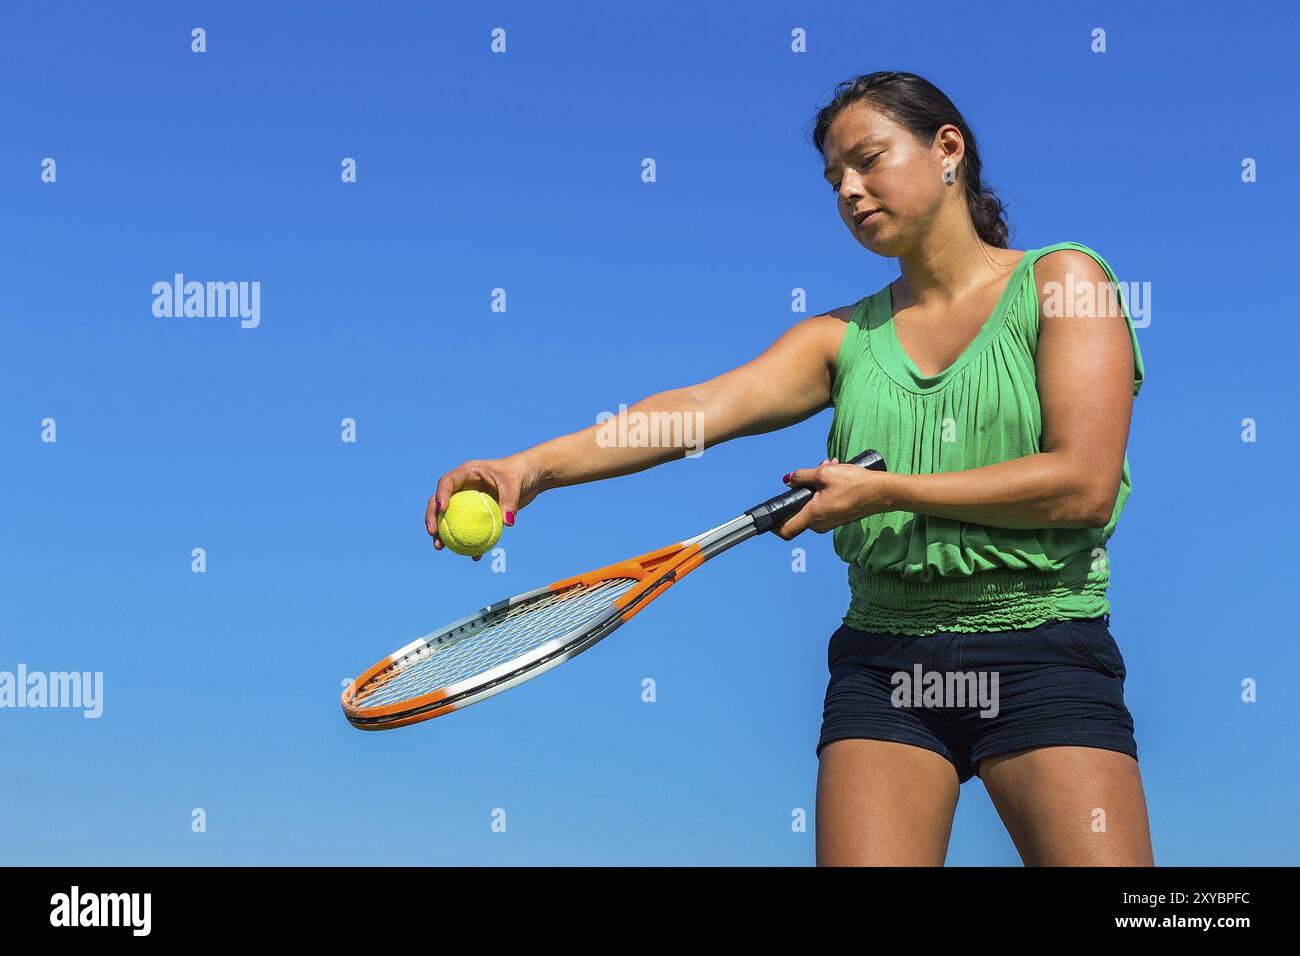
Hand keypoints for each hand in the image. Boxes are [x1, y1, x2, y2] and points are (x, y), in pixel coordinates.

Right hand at [425, 454, 543, 560]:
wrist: (530, 477)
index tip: (441, 510)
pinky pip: (468, 528)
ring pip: (448, 517)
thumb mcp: (515, 483)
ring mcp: (466, 500)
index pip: (447, 482)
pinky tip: (474, 556)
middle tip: (432, 533)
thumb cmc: (520, 473)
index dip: (440, 495)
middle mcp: (462, 486)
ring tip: (439, 547)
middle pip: (439, 500)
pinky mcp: (475, 512)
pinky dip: (469, 540)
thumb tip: (507, 523)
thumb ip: (510, 501)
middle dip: (432, 517)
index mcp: (467, 473)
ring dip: (442, 532)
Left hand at [771, 457, 892, 539]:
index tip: (770, 513)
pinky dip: (825, 490)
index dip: (773, 524)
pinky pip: (823, 504)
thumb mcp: (825, 473)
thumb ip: (802, 476)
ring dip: (816, 485)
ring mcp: (829, 522)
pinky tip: (836, 473)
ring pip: (812, 503)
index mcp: (814, 515)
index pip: (785, 530)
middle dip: (802, 488)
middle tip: (815, 470)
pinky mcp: (837, 517)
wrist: (883, 493)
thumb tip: (789, 479)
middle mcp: (820, 523)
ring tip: (829, 466)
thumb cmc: (856, 483)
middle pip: (799, 509)